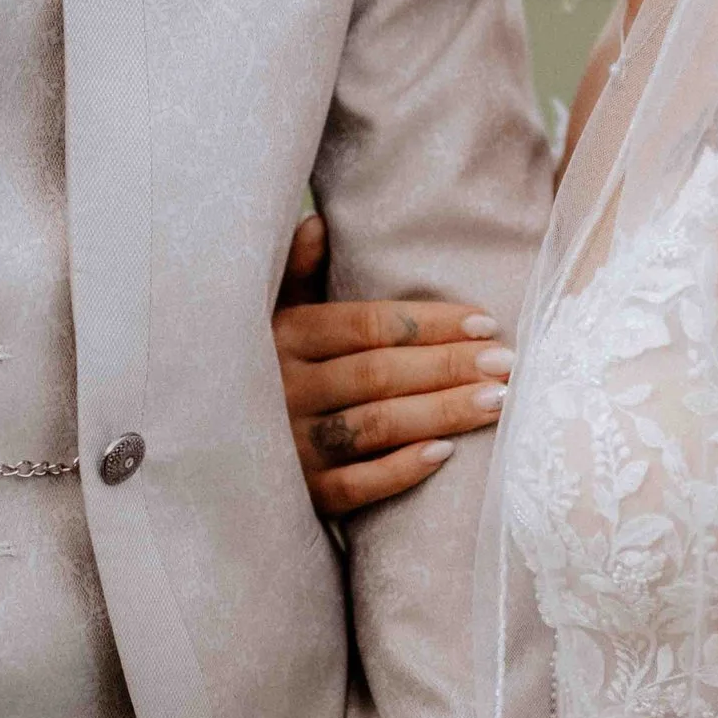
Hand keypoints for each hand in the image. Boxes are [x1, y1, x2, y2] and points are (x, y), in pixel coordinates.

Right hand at [273, 214, 512, 522]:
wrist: (209, 448)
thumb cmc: (254, 372)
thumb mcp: (263, 317)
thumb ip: (295, 274)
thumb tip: (316, 222)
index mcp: (283, 337)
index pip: (368, 325)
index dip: (430, 322)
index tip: (485, 322)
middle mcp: (284, 389)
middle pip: (381, 373)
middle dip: (450, 366)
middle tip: (507, 362)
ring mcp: (291, 446)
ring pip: (376, 426)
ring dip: (441, 413)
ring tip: (497, 402)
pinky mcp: (299, 495)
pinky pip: (355, 486)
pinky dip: (400, 470)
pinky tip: (445, 454)